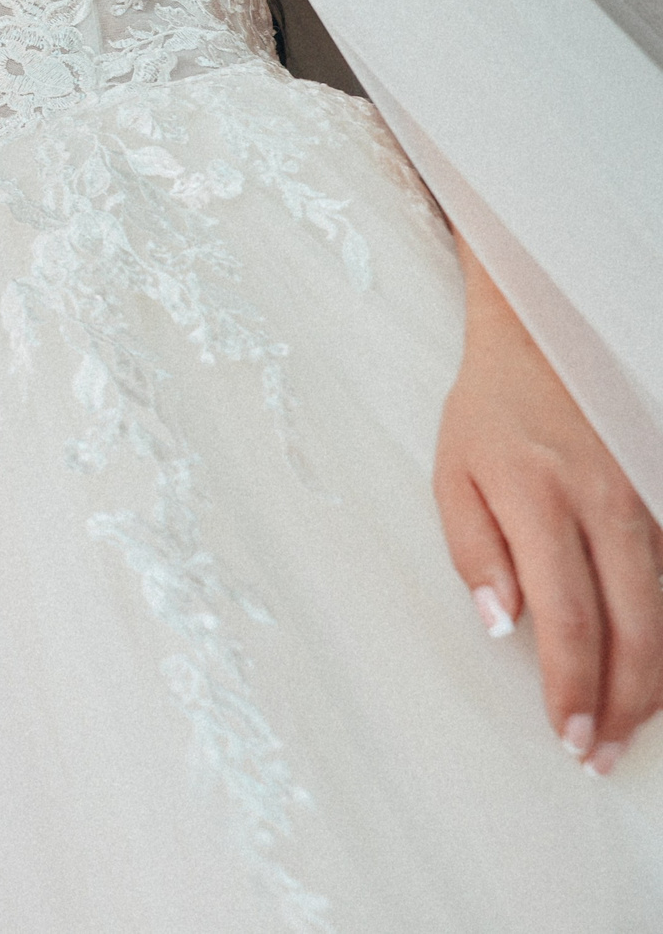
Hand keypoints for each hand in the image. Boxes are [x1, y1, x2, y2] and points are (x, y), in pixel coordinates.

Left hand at [435, 233, 662, 775]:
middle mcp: (607, 507)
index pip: (567, 617)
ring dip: (652, 681)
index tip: (568, 734)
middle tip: (601, 754)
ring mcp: (646, 505)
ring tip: (628, 730)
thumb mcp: (453, 475)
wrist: (545, 342)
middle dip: (623, 703)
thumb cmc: (489, 415)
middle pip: (634, 627)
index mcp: (542, 501)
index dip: (571, 685)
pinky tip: (653, 672)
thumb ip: (475, 553)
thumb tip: (502, 626)